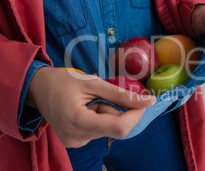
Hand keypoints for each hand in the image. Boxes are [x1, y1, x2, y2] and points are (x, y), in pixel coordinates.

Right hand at [26, 67, 154, 147]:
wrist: (37, 88)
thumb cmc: (63, 81)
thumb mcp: (94, 82)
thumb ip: (122, 94)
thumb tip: (148, 101)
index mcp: (78, 121)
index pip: (120, 128)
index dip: (135, 115)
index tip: (140, 101)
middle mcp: (76, 138)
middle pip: (115, 129)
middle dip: (116, 111)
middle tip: (100, 97)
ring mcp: (75, 142)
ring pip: (108, 130)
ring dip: (106, 114)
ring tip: (88, 103)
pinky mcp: (75, 142)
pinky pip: (99, 131)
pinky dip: (99, 119)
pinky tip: (85, 110)